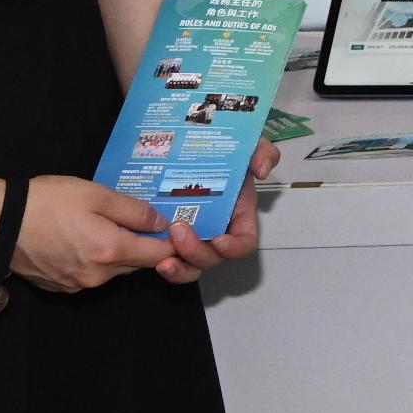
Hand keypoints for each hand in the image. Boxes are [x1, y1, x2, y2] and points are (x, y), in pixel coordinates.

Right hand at [4, 175, 185, 294]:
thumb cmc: (47, 202)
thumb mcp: (96, 194)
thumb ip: (134, 211)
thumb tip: (162, 223)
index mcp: (111, 252)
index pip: (159, 255)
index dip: (172, 243)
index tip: (176, 229)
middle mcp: (97, 276)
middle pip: (136, 264)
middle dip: (143, 245)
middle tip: (136, 220)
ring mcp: (76, 285)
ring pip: (113, 271)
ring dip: (117, 252)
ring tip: (102, 225)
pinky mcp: (59, 287)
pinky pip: (90, 275)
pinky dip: (93, 260)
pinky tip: (79, 239)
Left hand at [156, 142, 279, 279]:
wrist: (187, 145)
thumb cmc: (220, 151)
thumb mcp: (248, 146)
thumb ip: (262, 152)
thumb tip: (262, 171)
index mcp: (237, 216)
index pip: (244, 243)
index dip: (235, 247)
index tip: (220, 240)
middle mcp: (214, 231)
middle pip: (212, 258)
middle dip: (197, 251)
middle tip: (178, 231)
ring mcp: (190, 236)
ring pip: (189, 265)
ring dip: (179, 268)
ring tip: (163, 261)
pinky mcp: (166, 235)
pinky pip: (166, 257)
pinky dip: (159, 260)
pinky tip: (149, 251)